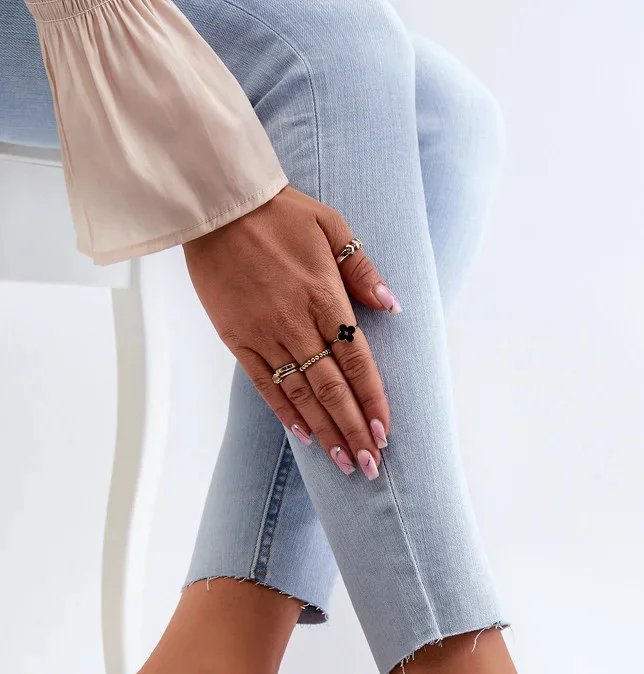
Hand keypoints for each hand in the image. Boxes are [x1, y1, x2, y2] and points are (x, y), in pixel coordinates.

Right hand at [183, 186, 400, 478]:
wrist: (216, 203)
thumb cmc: (278, 211)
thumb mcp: (331, 225)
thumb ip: (361, 269)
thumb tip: (391, 305)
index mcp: (324, 296)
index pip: (357, 360)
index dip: (372, 399)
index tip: (385, 431)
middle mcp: (296, 322)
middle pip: (332, 387)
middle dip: (354, 429)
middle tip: (371, 465)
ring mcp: (264, 334)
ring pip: (300, 394)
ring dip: (325, 430)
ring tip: (344, 461)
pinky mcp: (236, 339)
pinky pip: (263, 384)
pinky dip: (284, 412)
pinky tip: (304, 435)